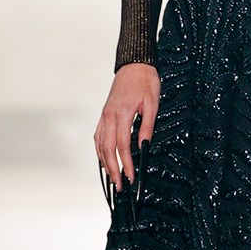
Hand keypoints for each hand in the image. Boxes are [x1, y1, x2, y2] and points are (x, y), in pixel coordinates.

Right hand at [94, 62, 159, 189]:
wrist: (134, 64)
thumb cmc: (145, 81)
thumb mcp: (152, 103)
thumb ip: (147, 126)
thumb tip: (144, 147)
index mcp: (122, 113)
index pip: (122, 145)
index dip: (126, 163)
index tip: (130, 177)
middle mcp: (109, 116)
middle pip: (107, 149)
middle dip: (113, 169)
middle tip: (119, 185)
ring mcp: (104, 115)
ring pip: (100, 144)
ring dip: (104, 163)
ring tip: (111, 177)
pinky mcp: (103, 113)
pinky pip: (98, 136)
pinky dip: (99, 150)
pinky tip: (103, 159)